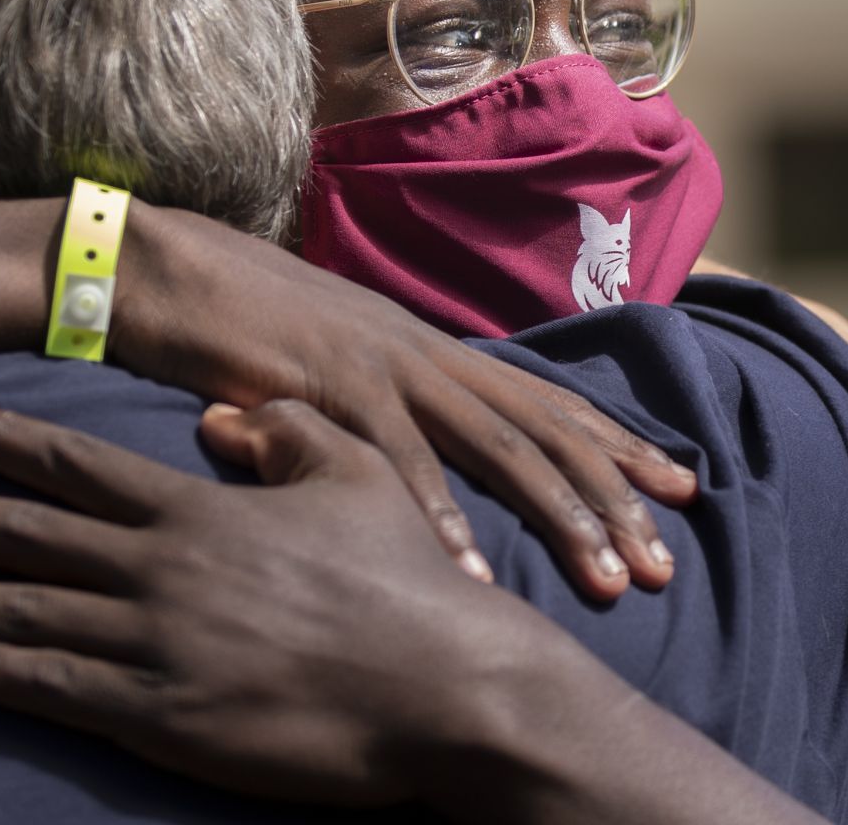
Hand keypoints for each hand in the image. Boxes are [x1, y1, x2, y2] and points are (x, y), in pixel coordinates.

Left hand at [0, 402, 571, 806]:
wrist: (445, 689)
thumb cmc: (408, 581)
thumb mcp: (358, 475)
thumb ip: (284, 433)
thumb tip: (219, 416)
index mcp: (199, 508)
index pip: (75, 466)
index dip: (1, 442)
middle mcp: (161, 568)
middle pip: (21, 537)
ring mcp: (155, 645)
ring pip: (18, 615)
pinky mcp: (161, 720)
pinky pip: (52, 690)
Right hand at [117, 205, 696, 598]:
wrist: (169, 268)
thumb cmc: (244, 322)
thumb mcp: (335, 361)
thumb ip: (387, 400)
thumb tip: (424, 451)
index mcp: (432, 349)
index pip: (545, 399)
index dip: (615, 444)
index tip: (678, 489)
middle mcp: (426, 352)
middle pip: (544, 428)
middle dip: (613, 495)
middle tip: (665, 564)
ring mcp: (385, 365)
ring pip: (497, 445)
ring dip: (558, 514)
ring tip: (607, 578)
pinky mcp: (331, 386)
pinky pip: (398, 462)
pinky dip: (440, 519)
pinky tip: (475, 574)